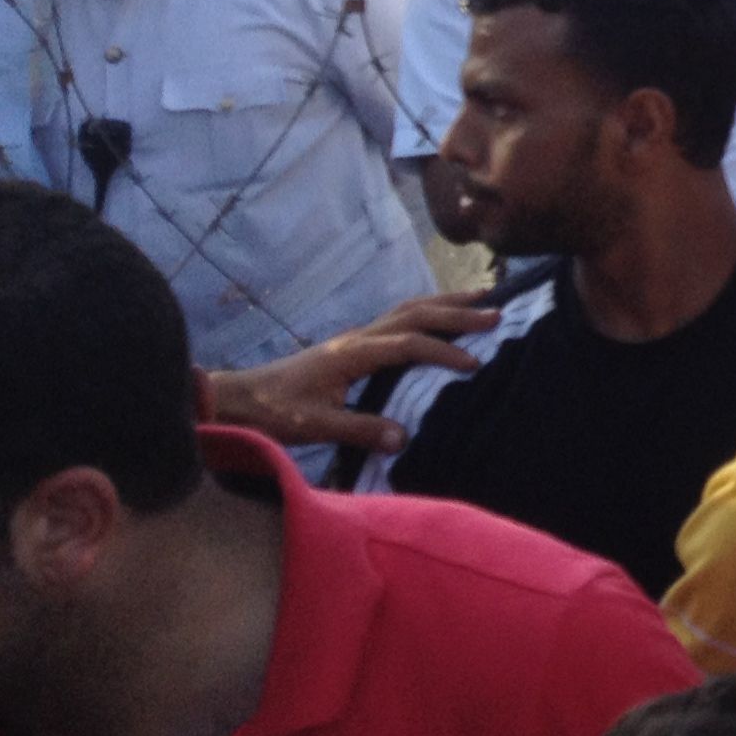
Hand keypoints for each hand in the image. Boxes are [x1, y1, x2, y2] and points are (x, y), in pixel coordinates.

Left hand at [202, 292, 500, 452]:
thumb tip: (403, 437)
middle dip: (457, 311)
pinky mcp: (352, 344)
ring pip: (407, 309)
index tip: (474, 363)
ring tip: (480, 298)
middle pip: (415, 313)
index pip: (409, 345)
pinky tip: (438, 317)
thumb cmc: (274, 413)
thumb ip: (358, 429)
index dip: (443, 351)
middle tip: (497, 310)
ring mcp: (355, 337)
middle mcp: (358, 337)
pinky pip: (398, 318)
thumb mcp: (314, 426)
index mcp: (353, 353)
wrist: (237, 400)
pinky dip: (426, 311)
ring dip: (444, 303)